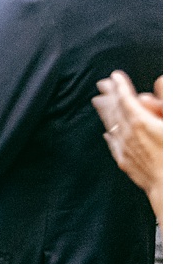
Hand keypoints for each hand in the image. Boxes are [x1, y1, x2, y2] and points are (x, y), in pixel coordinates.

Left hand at [95, 71, 163, 201]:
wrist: (169, 187)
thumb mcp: (172, 123)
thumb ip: (165, 103)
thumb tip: (156, 86)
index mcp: (141, 122)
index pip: (126, 98)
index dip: (120, 86)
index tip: (115, 76)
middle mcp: (128, 134)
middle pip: (114, 109)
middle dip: (109, 95)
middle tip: (103, 83)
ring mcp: (125, 149)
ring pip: (111, 125)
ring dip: (105, 111)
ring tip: (99, 101)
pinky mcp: (126, 162)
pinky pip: (113, 143)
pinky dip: (109, 133)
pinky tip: (107, 132)